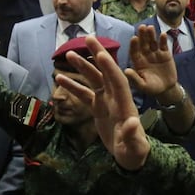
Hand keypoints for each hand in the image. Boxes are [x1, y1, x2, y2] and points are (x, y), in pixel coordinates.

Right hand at [56, 36, 150, 170]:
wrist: (131, 157)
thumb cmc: (135, 152)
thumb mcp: (135, 146)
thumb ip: (132, 135)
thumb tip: (132, 122)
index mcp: (125, 105)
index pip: (118, 82)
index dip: (110, 67)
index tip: (101, 53)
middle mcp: (116, 99)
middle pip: (106, 72)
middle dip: (98, 55)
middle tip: (87, 38)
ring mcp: (106, 102)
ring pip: (94, 80)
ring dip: (83, 66)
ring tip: (68, 53)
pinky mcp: (98, 109)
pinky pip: (84, 94)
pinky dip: (73, 86)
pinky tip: (60, 77)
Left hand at [125, 25, 178, 97]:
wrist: (166, 88)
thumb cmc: (152, 88)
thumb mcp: (142, 86)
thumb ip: (134, 79)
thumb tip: (126, 71)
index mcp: (138, 61)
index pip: (134, 51)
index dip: (134, 45)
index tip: (134, 38)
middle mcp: (145, 55)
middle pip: (143, 43)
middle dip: (142, 35)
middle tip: (142, 27)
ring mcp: (155, 53)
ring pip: (152, 42)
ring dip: (151, 34)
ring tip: (150, 28)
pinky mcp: (165, 54)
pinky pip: (164, 45)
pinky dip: (163, 40)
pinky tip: (163, 35)